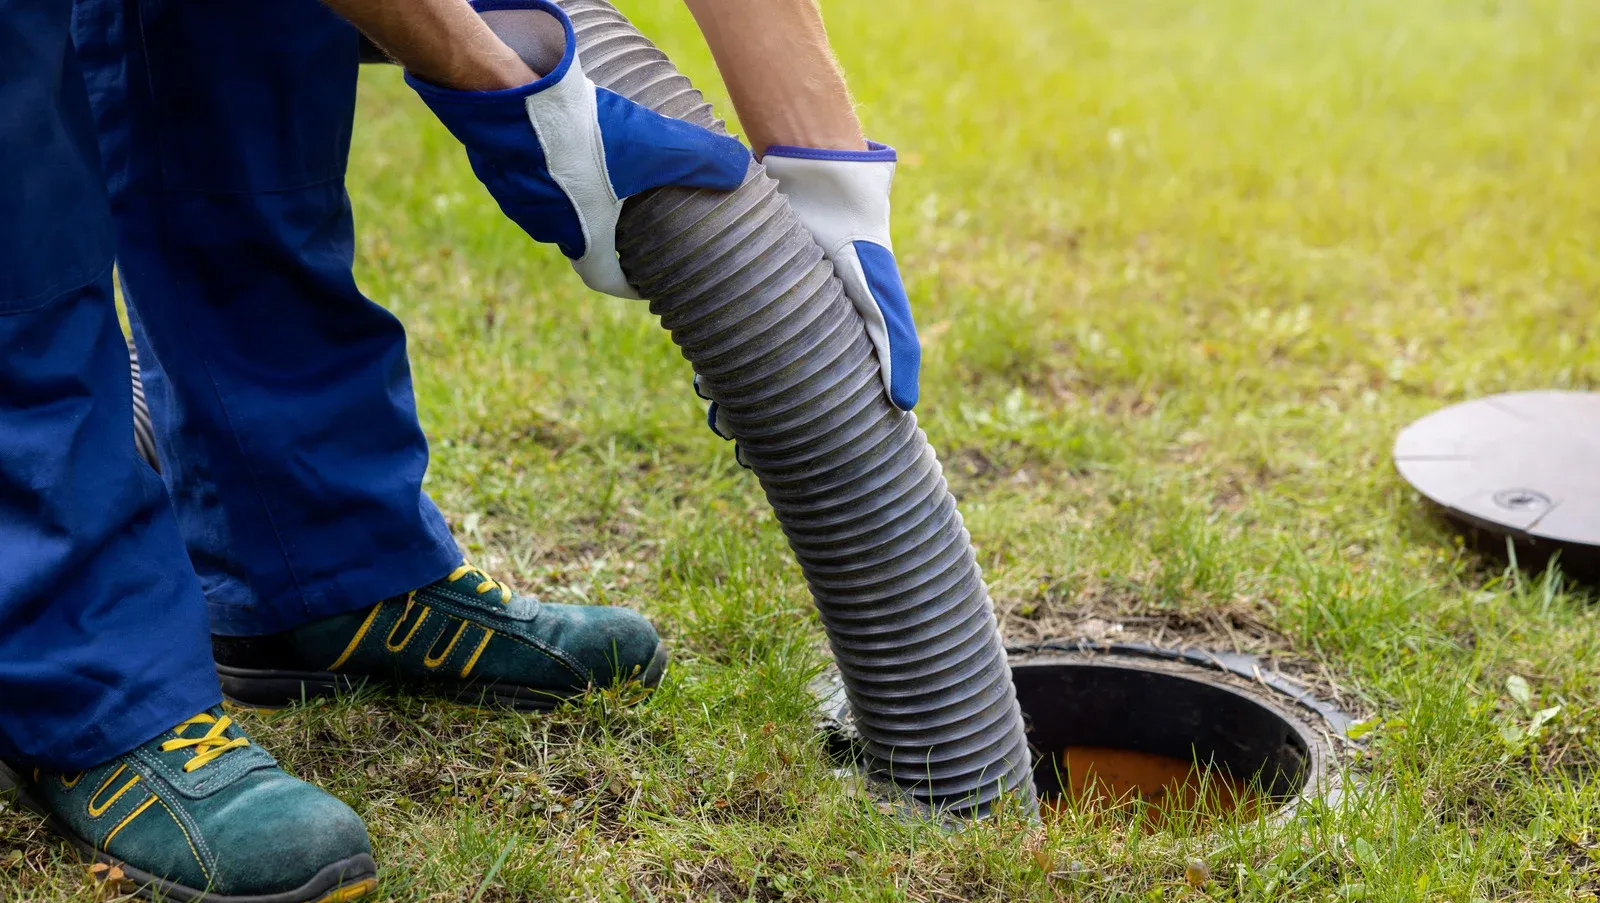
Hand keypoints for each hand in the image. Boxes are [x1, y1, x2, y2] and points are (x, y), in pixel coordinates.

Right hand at [406, 0, 749, 298]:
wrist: (507, 97)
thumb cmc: (584, 134)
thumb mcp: (656, 145)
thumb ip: (701, 159)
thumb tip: (743, 168)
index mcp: (584, 234)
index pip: (606, 278)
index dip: (628, 283)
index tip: (643, 282)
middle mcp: (546, 224)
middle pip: (580, 239)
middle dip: (605, 231)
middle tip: (628, 215)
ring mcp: (516, 196)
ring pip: (551, 205)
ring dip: (575, 196)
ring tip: (598, 172)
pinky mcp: (496, 165)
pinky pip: (526, 175)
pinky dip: (547, 168)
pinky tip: (563, 142)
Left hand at [699, 140, 919, 452]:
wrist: (819, 172)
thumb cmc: (860, 238)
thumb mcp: (883, 294)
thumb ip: (898, 346)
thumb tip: (906, 407)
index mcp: (831, 343)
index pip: (804, 401)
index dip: (784, 432)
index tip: (759, 457)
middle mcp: (792, 328)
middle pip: (761, 386)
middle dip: (742, 414)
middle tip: (727, 432)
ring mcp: (759, 304)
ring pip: (733, 358)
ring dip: (720, 384)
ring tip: (711, 400)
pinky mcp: (730, 279)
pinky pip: (713, 321)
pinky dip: (705, 344)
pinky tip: (697, 361)